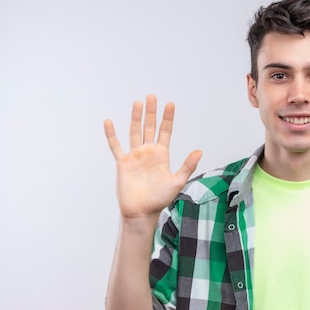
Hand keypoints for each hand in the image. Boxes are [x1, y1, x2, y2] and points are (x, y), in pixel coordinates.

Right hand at [104, 95, 201, 218]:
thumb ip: (187, 166)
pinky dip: (111, 135)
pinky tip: (109, 122)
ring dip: (136, 118)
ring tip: (137, 103)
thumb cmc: (160, 200)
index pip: (165, 132)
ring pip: (134, 132)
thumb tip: (200, 151)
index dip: (167, 118)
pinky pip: (116, 146)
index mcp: (162, 155)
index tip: (170, 104)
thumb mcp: (177, 181)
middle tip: (152, 96)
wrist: (141, 212)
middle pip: (150, 128)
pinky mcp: (123, 164)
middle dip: (151, 113)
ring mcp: (135, 157)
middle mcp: (148, 153)